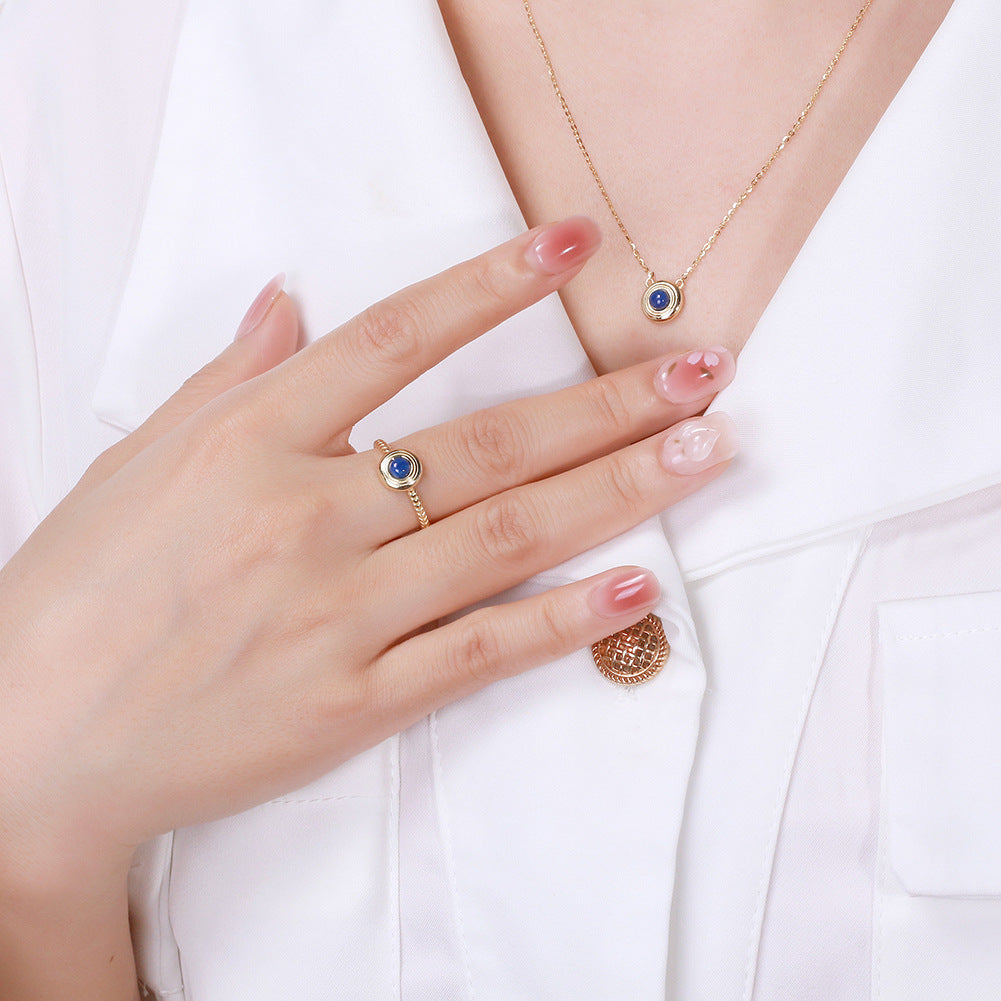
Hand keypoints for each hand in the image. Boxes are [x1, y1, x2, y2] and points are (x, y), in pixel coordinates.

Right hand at [0, 218, 735, 887]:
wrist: (34, 738)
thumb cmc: (78, 592)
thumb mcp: (137, 460)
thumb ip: (229, 378)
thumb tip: (289, 301)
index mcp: (250, 440)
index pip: (396, 338)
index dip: (492, 284)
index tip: (575, 244)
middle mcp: (307, 515)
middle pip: (488, 441)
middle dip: (608, 399)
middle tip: (702, 367)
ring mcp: (339, 612)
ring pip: (506, 535)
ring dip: (620, 489)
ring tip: (707, 449)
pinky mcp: (356, 700)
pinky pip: (481, 649)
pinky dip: (565, 618)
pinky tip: (641, 585)